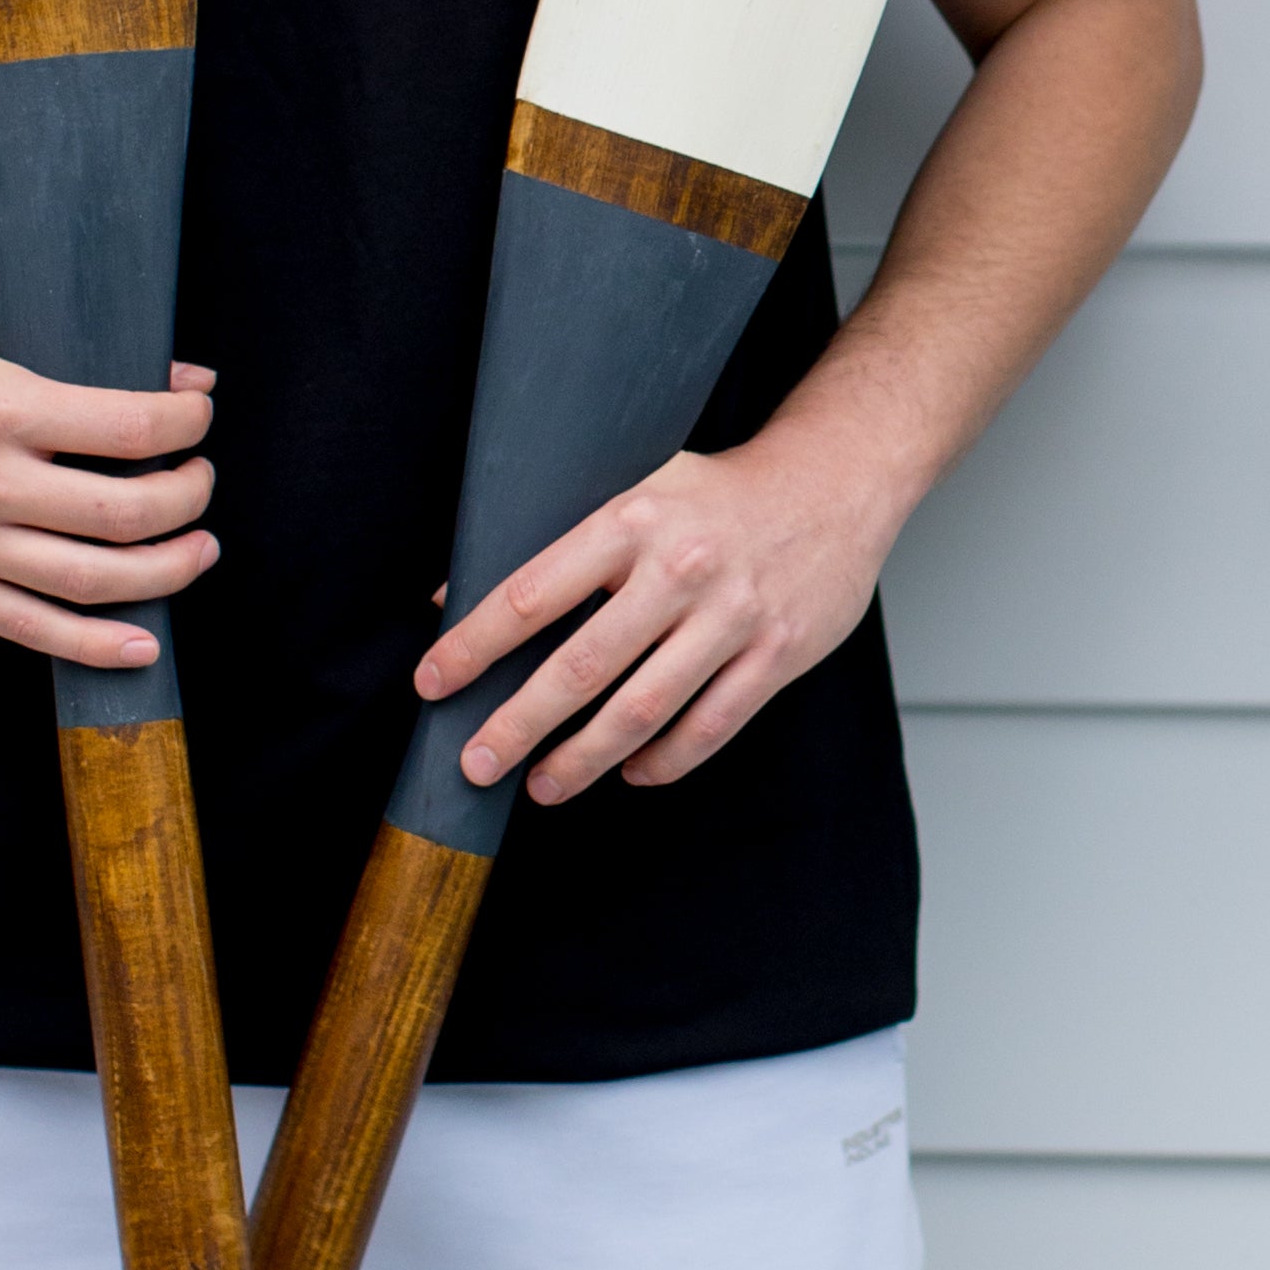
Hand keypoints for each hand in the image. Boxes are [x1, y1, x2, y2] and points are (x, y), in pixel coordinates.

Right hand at [0, 313, 216, 667]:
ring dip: (168, 570)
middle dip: (188, 498)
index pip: (128, 427)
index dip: (186, 423)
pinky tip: (146, 641)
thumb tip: (184, 377)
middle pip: (124, 512)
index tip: (200, 414)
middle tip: (201, 480)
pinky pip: (36, 631)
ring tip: (199, 548)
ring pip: (93, 580)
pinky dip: (99, 645)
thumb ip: (73, 358)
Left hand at [414, 414, 902, 804]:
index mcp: (633, 520)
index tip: (433, 683)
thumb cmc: (718, 493)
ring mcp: (733, 617)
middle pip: (581, 667)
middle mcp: (680, 570)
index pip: (533, 594)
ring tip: (542, 785)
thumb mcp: (635, 484)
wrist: (835, 484)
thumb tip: (450, 592)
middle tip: (475, 764)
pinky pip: (710, 726)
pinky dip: (664, 760)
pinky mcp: (778, 654)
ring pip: (643, 710)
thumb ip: (555, 540)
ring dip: (583, 759)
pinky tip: (631, 773)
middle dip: (518, 724)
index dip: (475, 645)